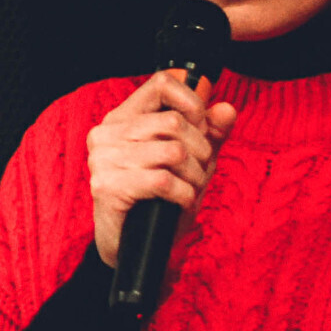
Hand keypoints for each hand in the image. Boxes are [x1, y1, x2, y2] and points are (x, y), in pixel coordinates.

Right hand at [86, 70, 237, 269]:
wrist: (132, 246)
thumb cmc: (158, 199)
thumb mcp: (190, 160)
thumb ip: (209, 134)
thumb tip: (227, 109)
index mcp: (122, 118)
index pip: (160, 84)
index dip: (192, 102)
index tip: (202, 127)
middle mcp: (106, 133)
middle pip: (174, 122)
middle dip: (201, 150)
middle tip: (200, 172)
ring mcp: (103, 159)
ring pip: (173, 151)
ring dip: (195, 176)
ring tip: (191, 188)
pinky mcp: (108, 186)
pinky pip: (164, 180)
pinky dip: (184, 194)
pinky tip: (180, 202)